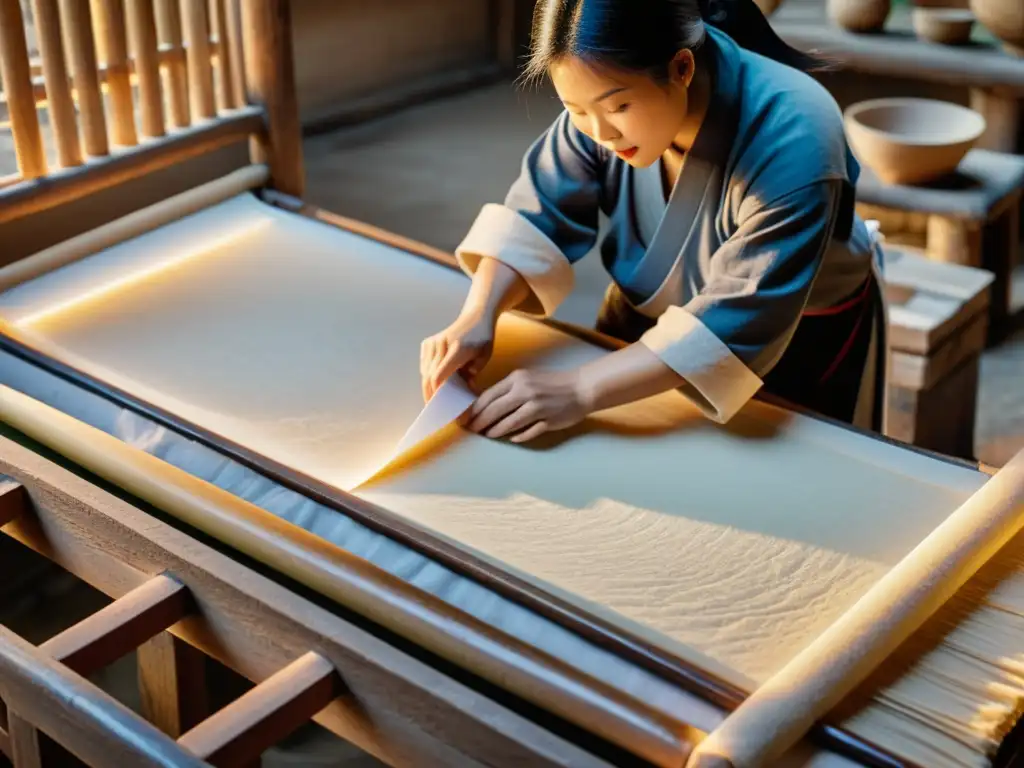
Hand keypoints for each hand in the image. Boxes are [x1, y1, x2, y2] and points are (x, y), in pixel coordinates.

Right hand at [420, 308, 495, 400]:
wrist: (476, 316)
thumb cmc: (483, 338)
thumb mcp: (484, 358)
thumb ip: (473, 374)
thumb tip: (463, 391)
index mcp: (457, 349)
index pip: (439, 375)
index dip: (437, 392)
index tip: (441, 405)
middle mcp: (441, 345)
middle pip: (429, 376)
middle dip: (431, 394)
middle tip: (435, 408)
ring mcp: (432, 343)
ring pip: (424, 371)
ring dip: (428, 386)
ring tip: (435, 398)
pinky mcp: (427, 343)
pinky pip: (424, 365)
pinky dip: (427, 376)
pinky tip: (435, 383)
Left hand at [465, 368, 592, 442]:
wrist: (581, 387)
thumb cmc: (552, 383)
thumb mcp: (528, 379)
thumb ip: (509, 389)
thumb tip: (486, 405)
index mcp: (518, 379)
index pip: (488, 396)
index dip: (474, 409)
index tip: (465, 417)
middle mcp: (525, 391)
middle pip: (494, 410)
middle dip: (480, 422)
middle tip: (472, 430)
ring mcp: (537, 407)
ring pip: (509, 423)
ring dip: (495, 431)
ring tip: (487, 435)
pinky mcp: (548, 421)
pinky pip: (528, 432)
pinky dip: (518, 436)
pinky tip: (512, 439)